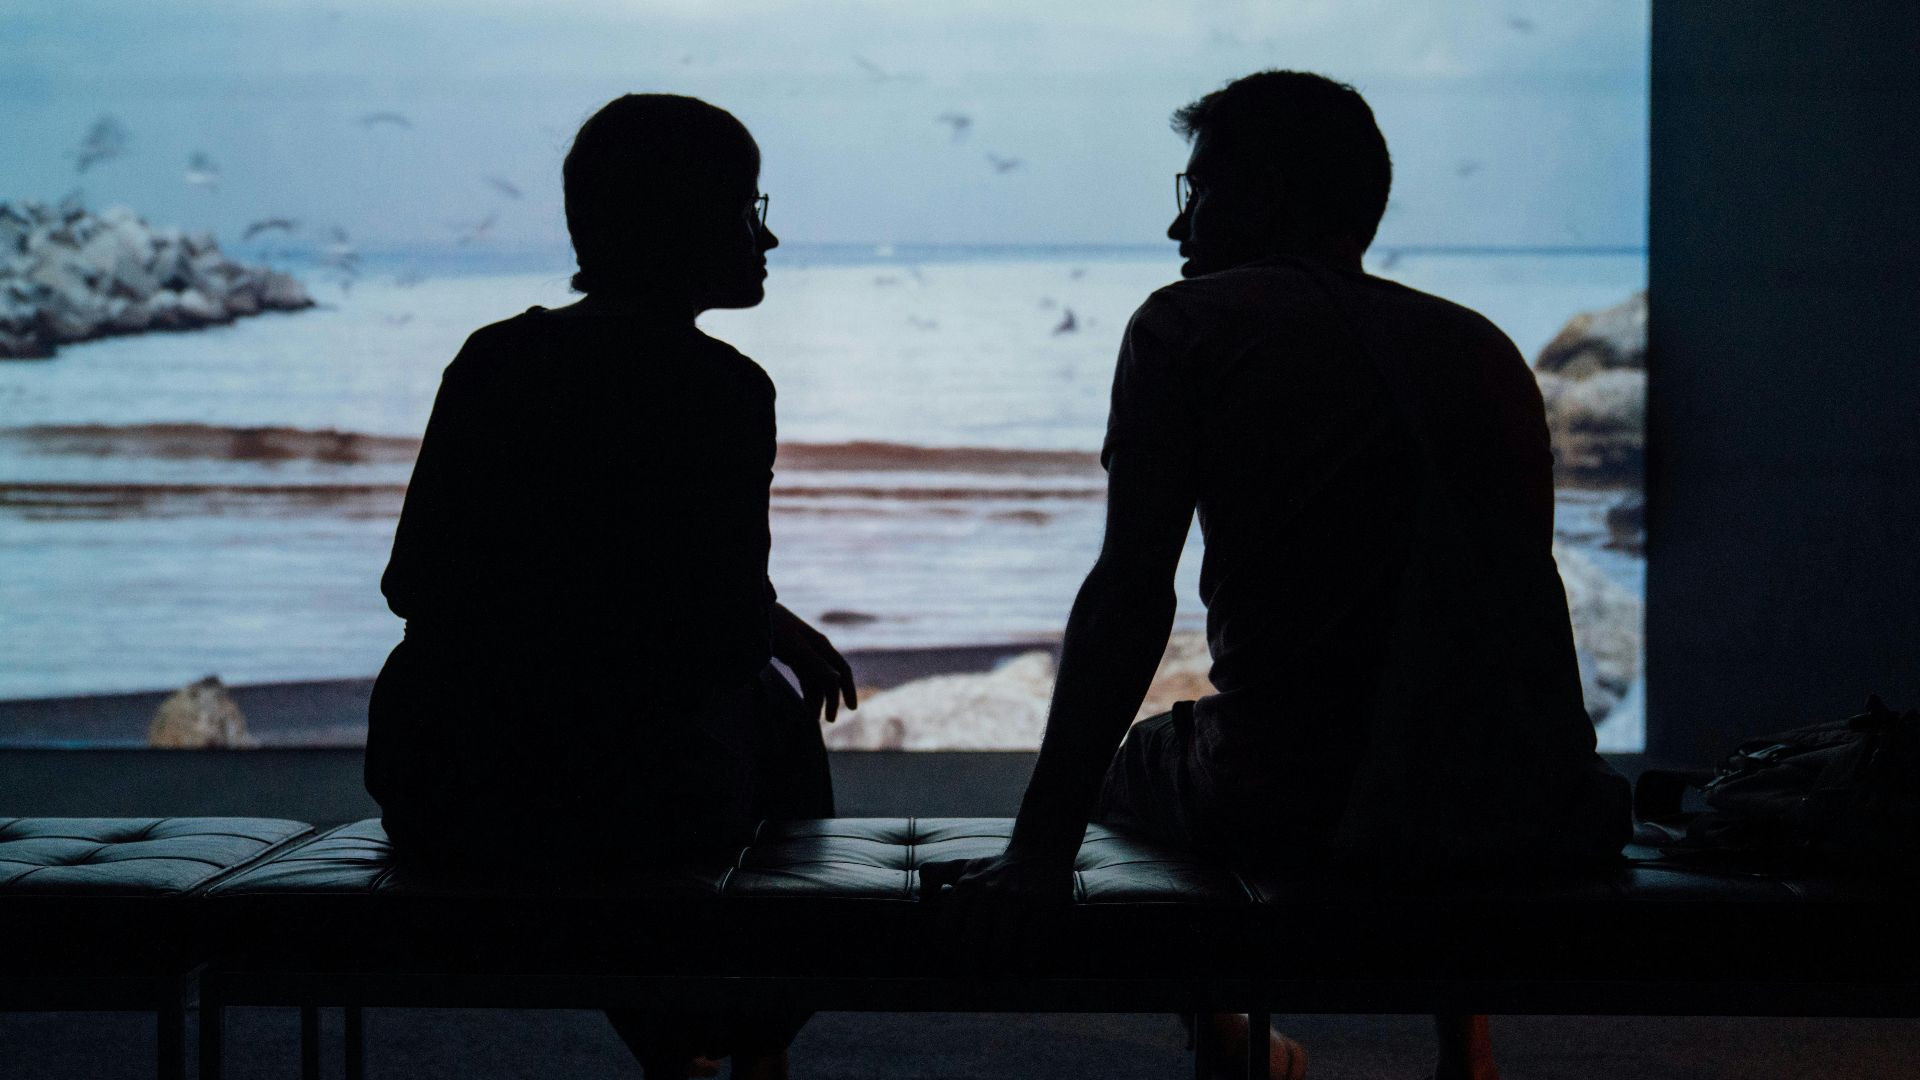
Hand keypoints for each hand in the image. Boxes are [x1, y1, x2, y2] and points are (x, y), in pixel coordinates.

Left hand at [768, 602, 857, 722]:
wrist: (754, 612)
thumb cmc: (774, 627)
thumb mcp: (794, 647)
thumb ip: (815, 663)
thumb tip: (837, 681)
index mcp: (821, 646)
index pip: (842, 671)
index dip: (848, 689)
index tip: (852, 708)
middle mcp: (816, 649)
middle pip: (830, 678)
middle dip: (831, 699)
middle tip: (827, 720)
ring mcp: (804, 652)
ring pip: (817, 679)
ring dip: (817, 697)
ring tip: (811, 718)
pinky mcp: (793, 655)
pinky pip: (805, 676)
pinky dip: (807, 690)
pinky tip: (804, 703)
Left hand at [920, 850, 1075, 972]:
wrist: (1040, 850)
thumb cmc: (997, 866)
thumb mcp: (964, 865)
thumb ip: (937, 874)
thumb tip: (923, 897)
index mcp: (967, 885)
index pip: (946, 931)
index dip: (947, 953)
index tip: (954, 964)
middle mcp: (989, 892)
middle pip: (972, 946)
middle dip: (974, 968)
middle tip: (978, 980)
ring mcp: (1016, 899)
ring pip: (1000, 950)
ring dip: (1000, 969)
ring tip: (999, 975)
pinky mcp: (1041, 906)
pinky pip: (1030, 947)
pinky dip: (1026, 964)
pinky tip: (1025, 968)